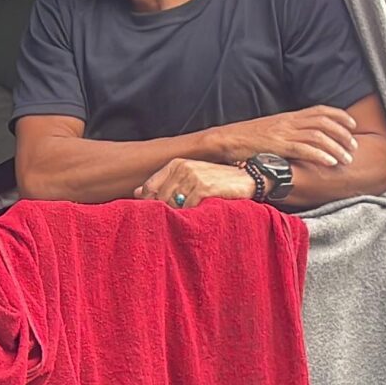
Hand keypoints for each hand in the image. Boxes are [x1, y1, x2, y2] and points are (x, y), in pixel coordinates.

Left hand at [137, 159, 252, 208]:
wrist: (248, 178)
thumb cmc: (217, 180)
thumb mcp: (190, 177)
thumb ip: (164, 183)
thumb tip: (137, 193)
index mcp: (176, 164)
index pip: (149, 187)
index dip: (150, 204)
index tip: (155, 214)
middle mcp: (183, 168)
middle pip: (160, 199)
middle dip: (165, 212)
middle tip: (175, 220)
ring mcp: (193, 177)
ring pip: (172, 205)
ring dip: (178, 216)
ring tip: (188, 218)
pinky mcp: (204, 188)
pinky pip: (188, 209)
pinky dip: (191, 216)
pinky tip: (198, 216)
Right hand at [210, 106, 357, 166]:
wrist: (225, 140)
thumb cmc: (246, 139)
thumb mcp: (271, 130)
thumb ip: (288, 132)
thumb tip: (302, 140)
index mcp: (289, 116)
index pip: (321, 111)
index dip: (340, 116)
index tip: (353, 125)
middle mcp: (289, 122)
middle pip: (325, 123)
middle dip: (343, 134)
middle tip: (354, 147)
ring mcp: (284, 133)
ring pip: (319, 136)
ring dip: (337, 147)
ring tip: (347, 158)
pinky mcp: (278, 146)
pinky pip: (304, 149)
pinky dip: (321, 155)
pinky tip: (331, 163)